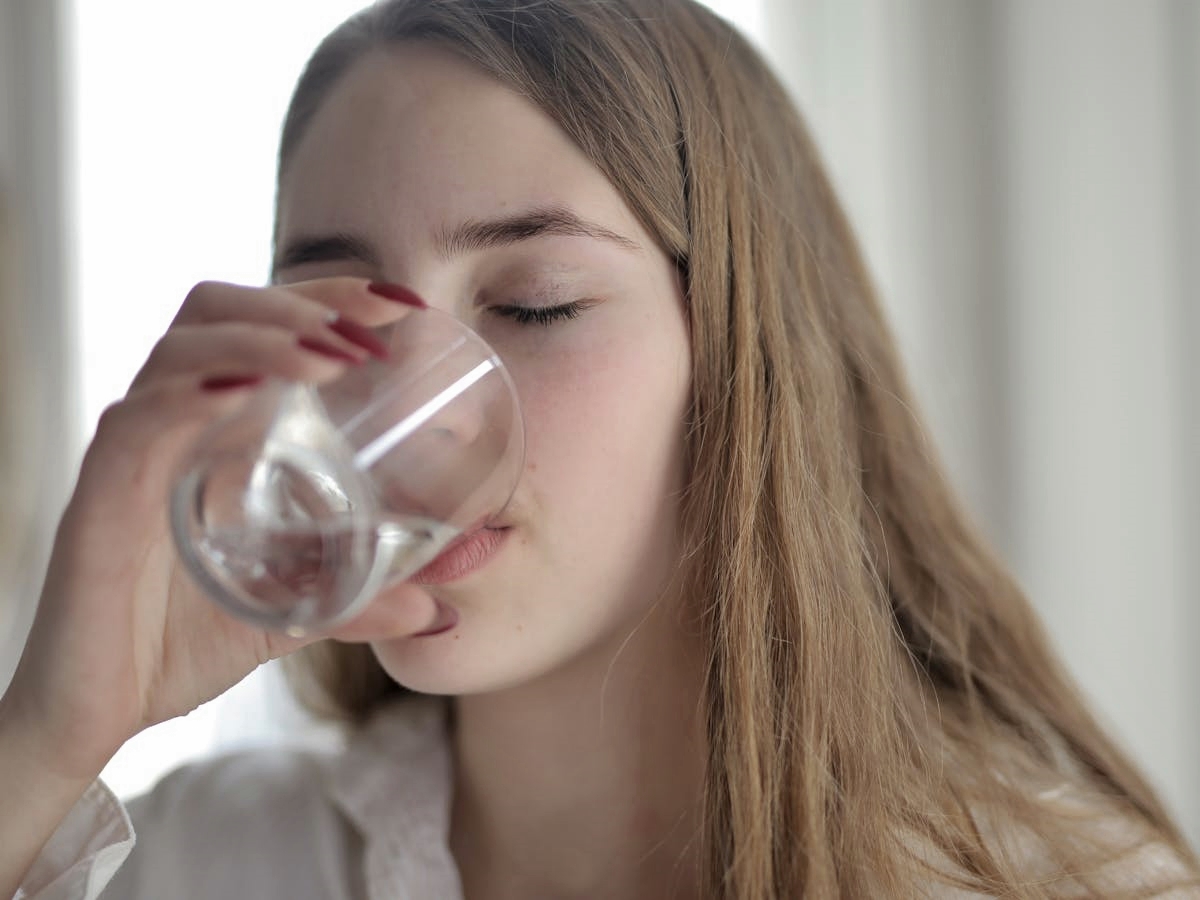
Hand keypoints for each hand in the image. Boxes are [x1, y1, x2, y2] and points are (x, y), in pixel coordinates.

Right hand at [0, 278, 438, 782]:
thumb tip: (436, 612)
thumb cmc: (178, 646)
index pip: (262, 327)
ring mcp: (135, 451)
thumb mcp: (292, 616)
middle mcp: (172, 424)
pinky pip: (139, 421)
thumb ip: (358, 605)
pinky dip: (193, 394)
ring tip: (331, 356)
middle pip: (220, 311)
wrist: (96, 714)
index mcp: (215, 432)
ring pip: (184, 349)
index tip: (401, 304)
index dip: (326, 299)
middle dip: (302, 302)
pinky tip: (247, 394)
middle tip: (374, 324)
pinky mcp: (101, 495)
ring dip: (262, 338)